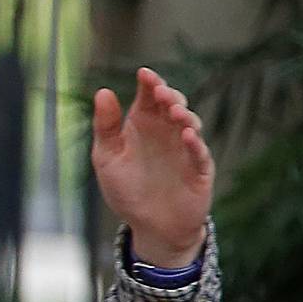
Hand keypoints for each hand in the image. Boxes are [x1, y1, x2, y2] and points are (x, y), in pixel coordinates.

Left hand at [91, 68, 213, 267]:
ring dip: (184, 115)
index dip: (149, 83)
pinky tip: (187, 136)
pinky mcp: (199, 169)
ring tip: (173, 111)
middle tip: (160, 93)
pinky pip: (199, 153)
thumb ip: (105, 127)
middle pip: (173, 104)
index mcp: (144, 124)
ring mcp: (185, 149)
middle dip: (169, 95)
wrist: (150, 227)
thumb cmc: (127, 191)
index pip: (149, 96)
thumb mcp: (107, 158)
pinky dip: (194, 144)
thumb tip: (103, 92)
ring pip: (190, 123)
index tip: (144, 74)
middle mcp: (167, 132)